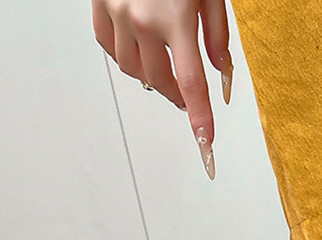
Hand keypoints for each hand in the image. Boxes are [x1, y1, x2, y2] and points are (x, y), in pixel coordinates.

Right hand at [91, 0, 233, 178]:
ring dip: (151, 76)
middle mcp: (141, 20)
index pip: (192, 84)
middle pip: (161, 82)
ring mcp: (117, 13)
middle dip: (176, 94)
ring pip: (132, 69)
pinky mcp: (100, 4)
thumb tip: (221, 70)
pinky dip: (125, 55)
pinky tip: (137, 48)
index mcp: (176, 18)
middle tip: (186, 94)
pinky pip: (109, 47)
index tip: (206, 144)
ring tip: (163, 64)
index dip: (200, 118)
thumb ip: (217, 32)